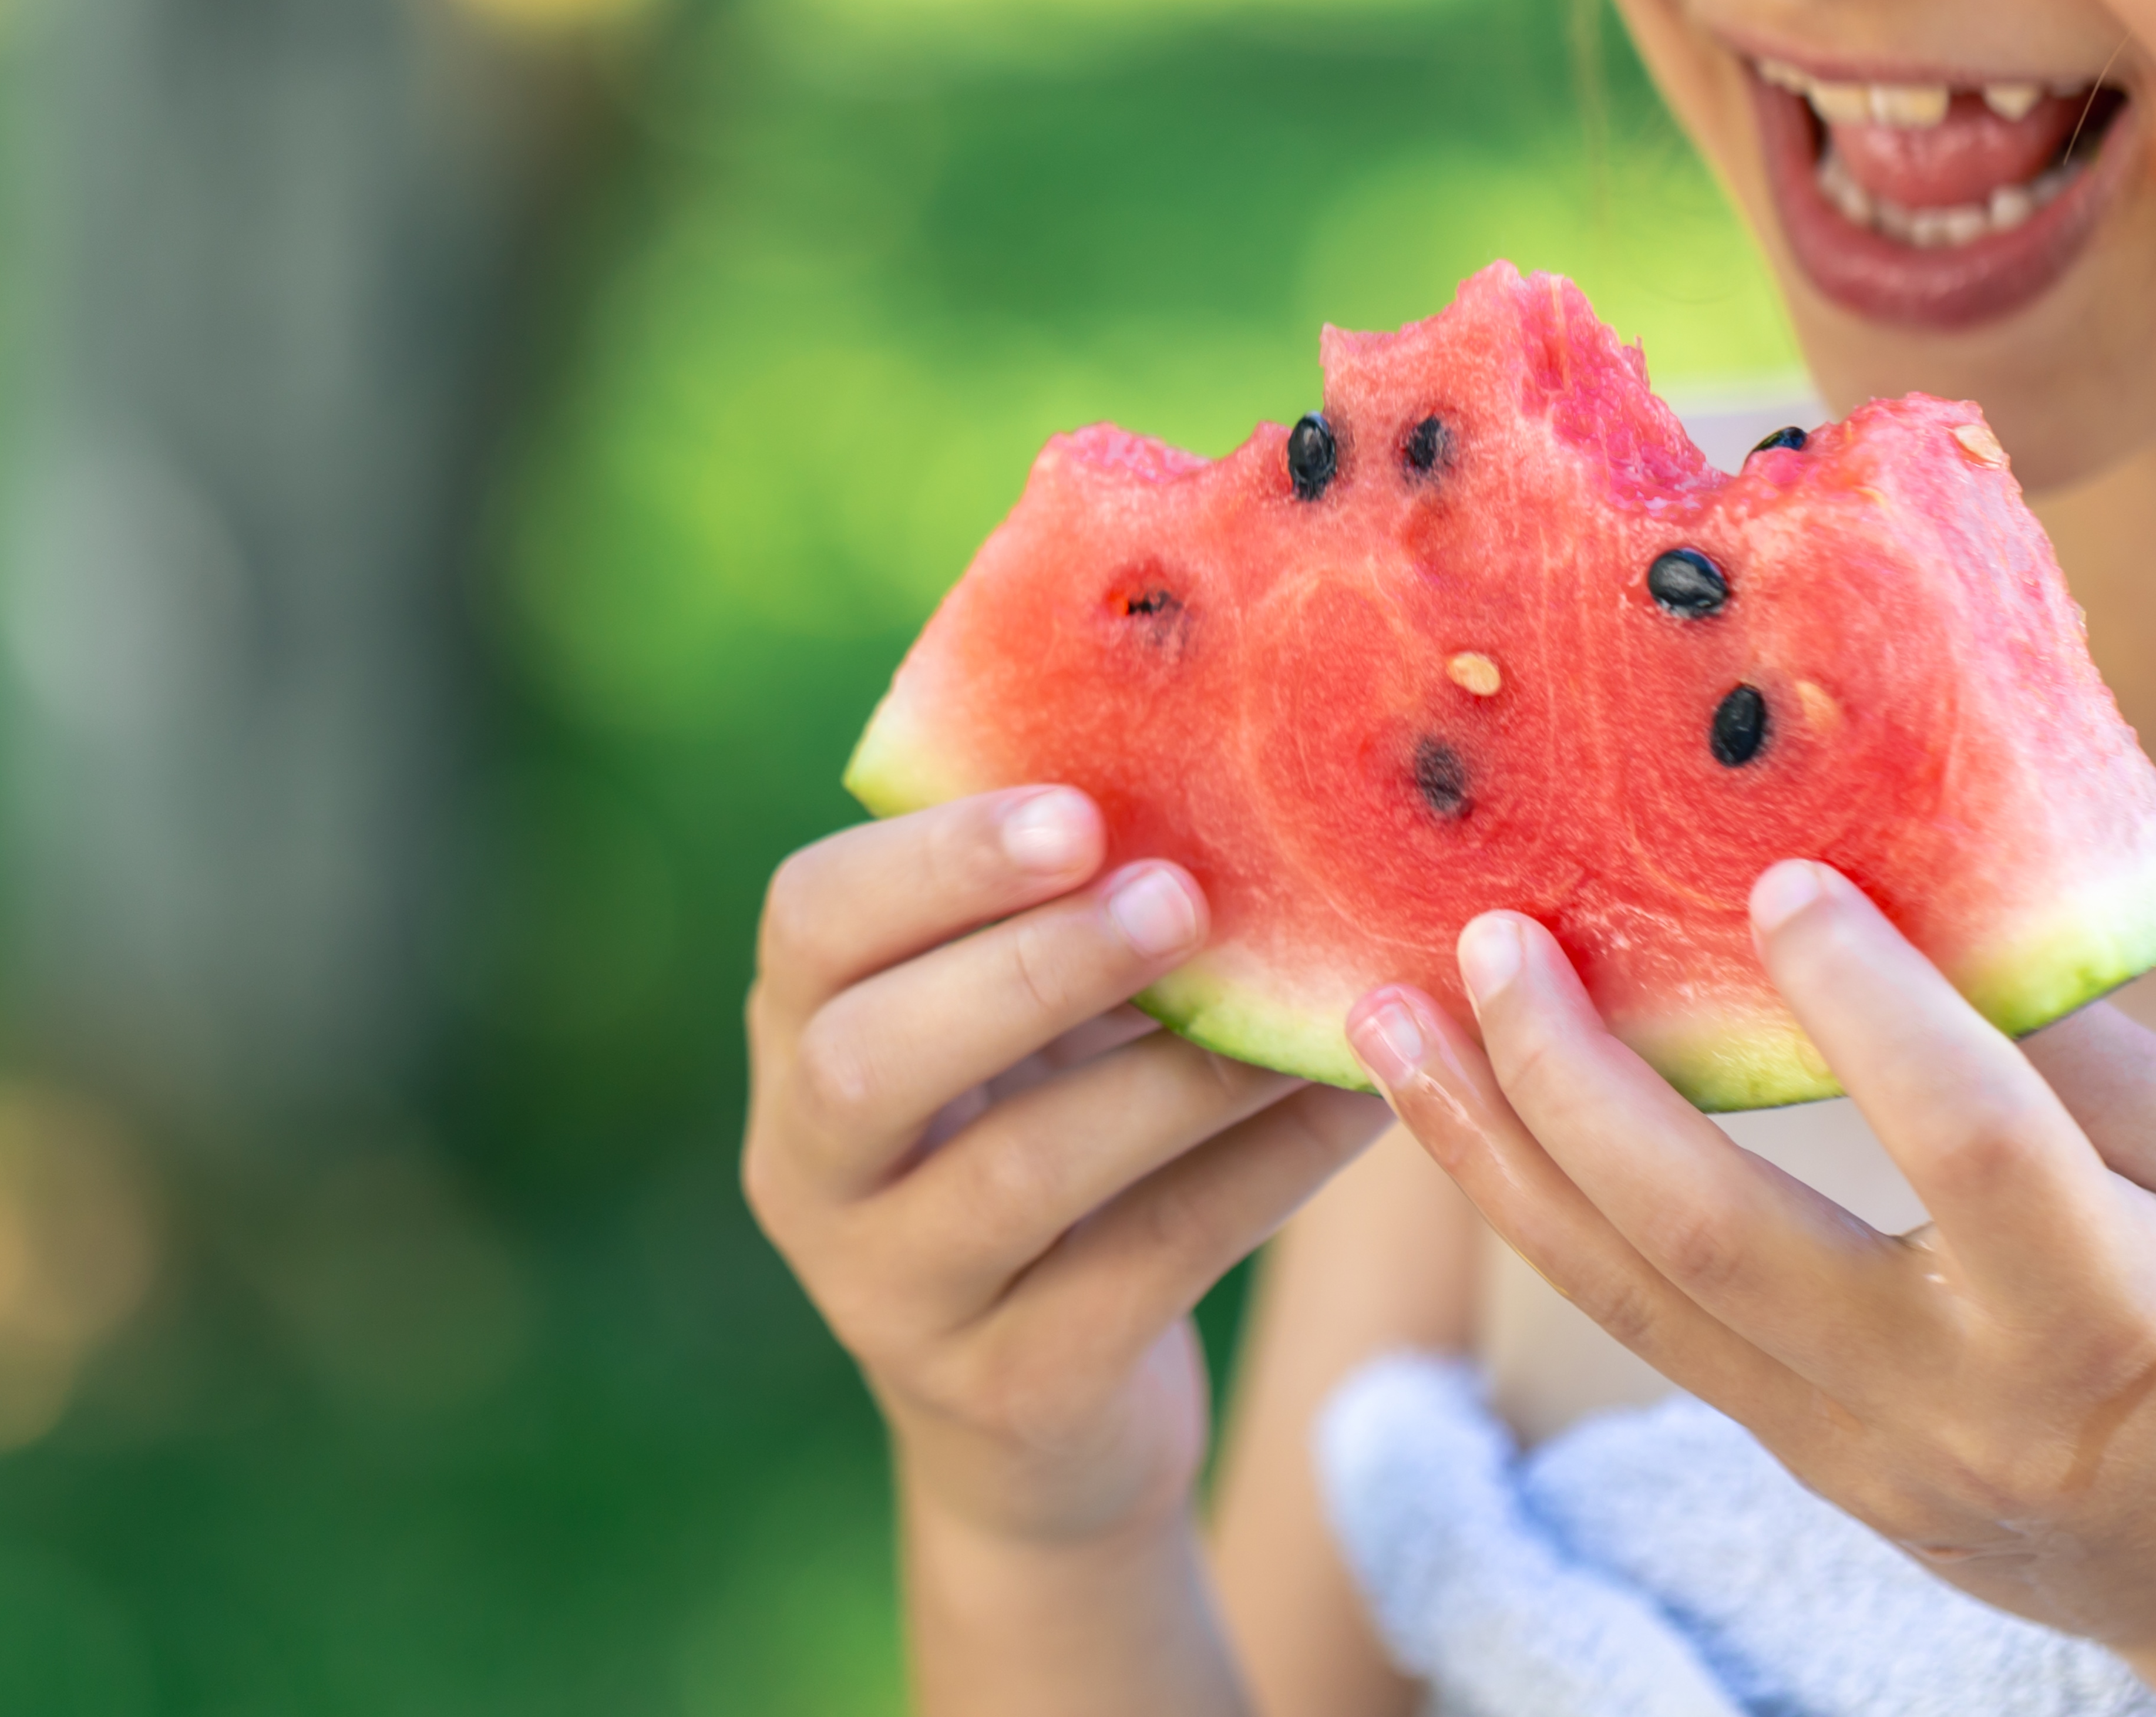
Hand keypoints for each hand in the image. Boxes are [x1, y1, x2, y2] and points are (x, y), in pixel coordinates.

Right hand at [744, 787, 1389, 1551]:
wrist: (1039, 1412)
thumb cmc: (1045, 1142)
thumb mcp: (1023, 1026)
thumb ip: (1067, 909)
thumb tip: (1237, 743)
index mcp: (800, 1033)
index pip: (812, 922)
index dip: (937, 862)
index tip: (1078, 811)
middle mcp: (811, 1167)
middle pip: (870, 1060)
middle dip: (1030, 969)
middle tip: (1178, 900)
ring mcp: (894, 1294)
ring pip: (1015, 1177)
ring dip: (1170, 1080)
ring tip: (1295, 1011)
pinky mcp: (1007, 1388)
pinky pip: (1144, 1264)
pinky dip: (1260, 1174)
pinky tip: (1355, 1105)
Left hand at [1344, 863, 2155, 1714]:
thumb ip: (2068, 1050)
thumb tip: (1905, 882)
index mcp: (2109, 1321)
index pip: (1962, 1146)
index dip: (1865, 1002)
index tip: (1776, 871)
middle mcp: (1960, 1412)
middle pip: (1716, 1245)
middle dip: (1571, 1084)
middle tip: (1479, 938)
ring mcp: (1870, 1463)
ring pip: (1638, 1303)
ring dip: (1497, 1156)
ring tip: (1383, 1024)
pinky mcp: (1816, 1472)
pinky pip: (1659, 1332)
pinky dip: (1557, 1215)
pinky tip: (1481, 1116)